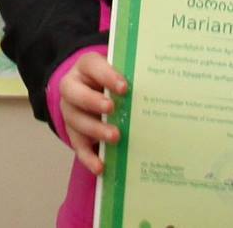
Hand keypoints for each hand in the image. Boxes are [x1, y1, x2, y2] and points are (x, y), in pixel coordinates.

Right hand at [59, 50, 127, 175]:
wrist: (93, 94)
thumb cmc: (112, 84)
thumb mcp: (118, 75)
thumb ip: (131, 79)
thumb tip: (161, 89)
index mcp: (86, 68)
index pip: (92, 66)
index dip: (106, 76)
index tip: (124, 87)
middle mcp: (72, 88)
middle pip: (74, 93)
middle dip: (93, 101)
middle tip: (112, 108)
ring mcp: (71, 112)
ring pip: (76, 120)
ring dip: (95, 130)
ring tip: (115, 137)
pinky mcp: (74, 134)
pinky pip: (78, 146)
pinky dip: (89, 158)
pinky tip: (101, 166)